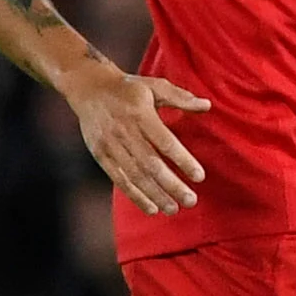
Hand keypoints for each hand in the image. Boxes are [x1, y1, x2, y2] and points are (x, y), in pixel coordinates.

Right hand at [64, 60, 211, 214]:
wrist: (88, 87)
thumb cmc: (128, 88)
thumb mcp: (154, 86)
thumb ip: (180, 97)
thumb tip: (207, 106)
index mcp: (140, 114)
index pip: (165, 142)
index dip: (182, 160)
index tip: (200, 176)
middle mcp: (124, 132)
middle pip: (150, 164)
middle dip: (171, 185)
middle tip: (191, 200)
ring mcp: (110, 145)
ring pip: (134, 175)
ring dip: (155, 195)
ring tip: (173, 209)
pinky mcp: (100, 154)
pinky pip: (118, 179)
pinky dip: (135, 195)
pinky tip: (151, 208)